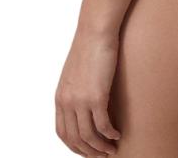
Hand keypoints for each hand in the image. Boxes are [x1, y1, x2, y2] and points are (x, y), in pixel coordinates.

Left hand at [55, 29, 121, 155]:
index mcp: (60, 97)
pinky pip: (103, 125)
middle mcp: (67, 102)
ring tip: (112, 150)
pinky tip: (117, 134)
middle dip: (88, 151)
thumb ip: (76, 90)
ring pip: (89, 136)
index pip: (63, 132)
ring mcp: (80, 100)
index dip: (75, 146)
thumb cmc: (89, 47)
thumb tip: (85, 102)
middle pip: (74, 138)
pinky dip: (110, 134)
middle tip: (102, 156)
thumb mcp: (75, 73)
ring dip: (101, 147)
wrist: (95, 32)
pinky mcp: (96, 96)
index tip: (87, 150)